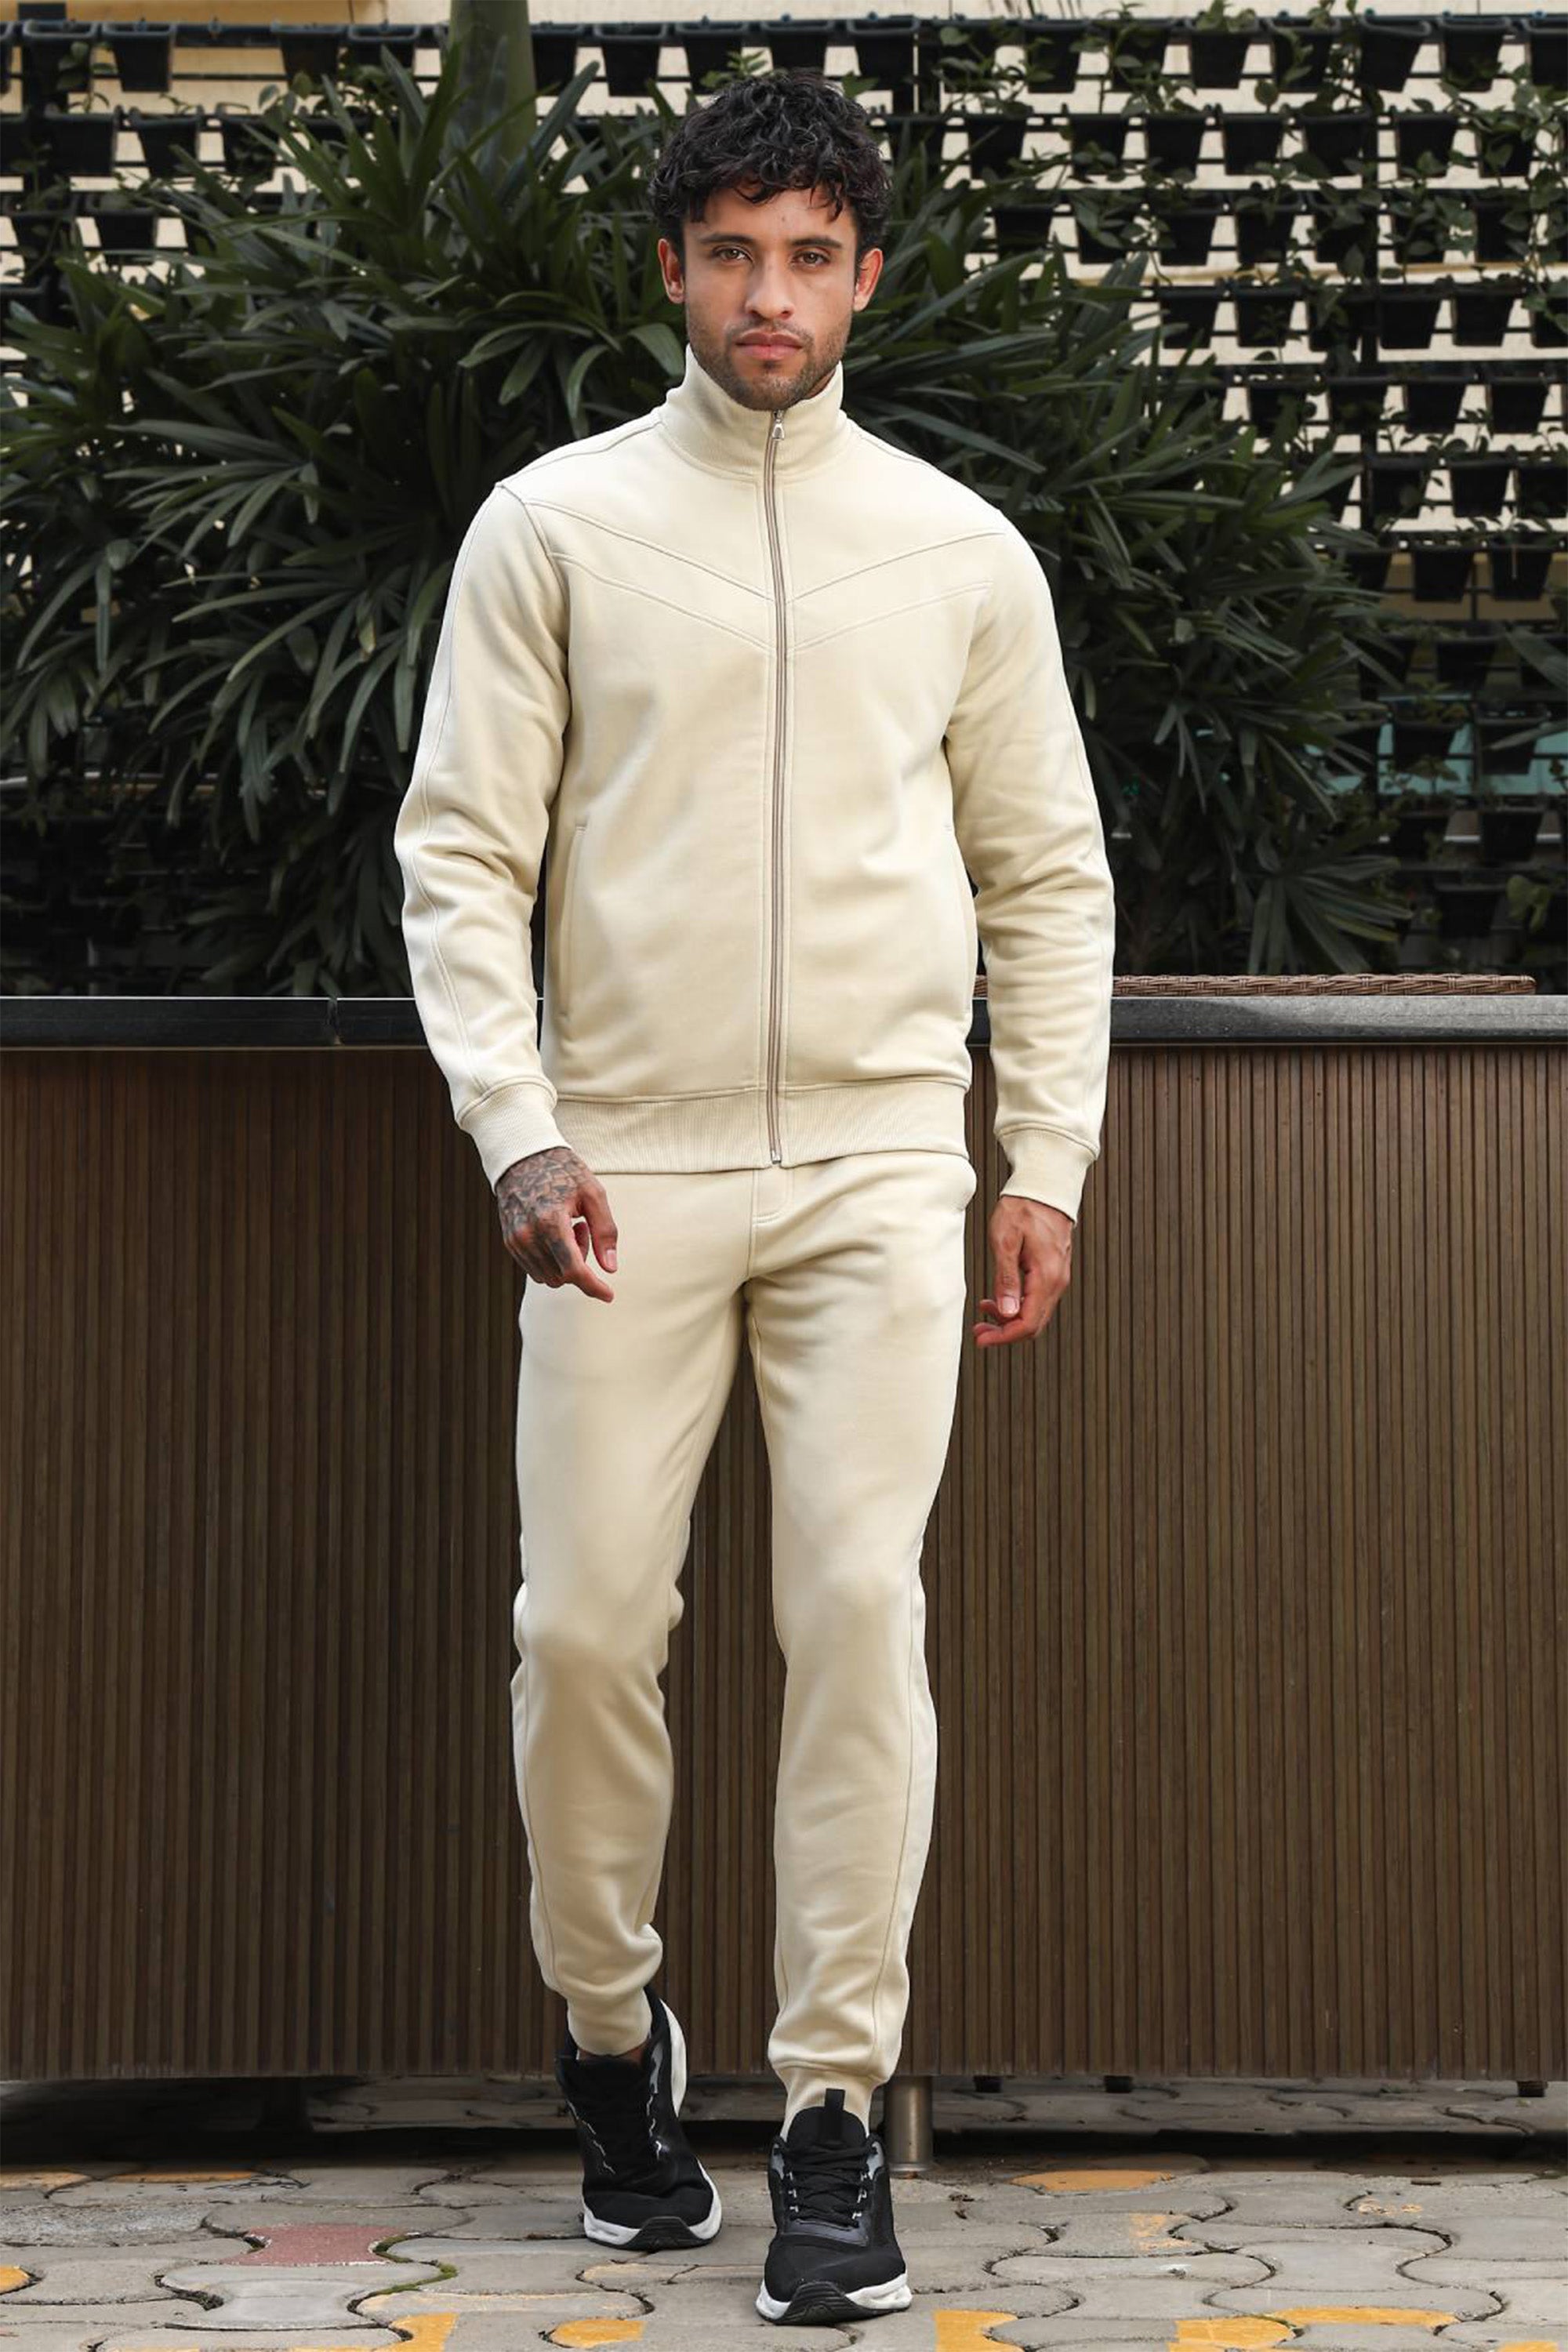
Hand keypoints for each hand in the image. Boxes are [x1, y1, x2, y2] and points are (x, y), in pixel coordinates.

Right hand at [496, 1146, 618, 1300]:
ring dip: (564, 1262)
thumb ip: (605, 1231)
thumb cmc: (563, 1171)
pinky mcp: (509, 1242)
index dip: (593, 1286)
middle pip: (562, 1276)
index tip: (609, 1295)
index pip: (573, 1270)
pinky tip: (554, 1232)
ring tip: (568, 1228)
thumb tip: (610, 1268)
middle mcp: (528, 1235)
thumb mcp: (594, 1194)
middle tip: (583, 1230)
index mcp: (550, 1222)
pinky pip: (535, 1269)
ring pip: (548, 1277)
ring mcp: (515, 1240)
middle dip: (580, 1263)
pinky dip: (551, 1260)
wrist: (524, 1157)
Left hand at [973, 1194, 1073, 1347]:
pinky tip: (999, 1298)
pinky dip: (1018, 1306)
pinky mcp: (1054, 1272)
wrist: (1043, 1188)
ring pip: (1035, 1314)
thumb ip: (1006, 1279)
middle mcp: (1057, 1282)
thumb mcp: (1006, 1242)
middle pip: (1033, 1325)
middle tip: (979, 1330)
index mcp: (1046, 1277)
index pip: (1027, 1323)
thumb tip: (1007, 1313)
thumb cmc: (1022, 1209)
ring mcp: (1058, 1277)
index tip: (981, 1339)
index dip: (1003, 1337)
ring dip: (1010, 1320)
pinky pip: (1038, 1300)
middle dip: (1005, 1333)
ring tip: (984, 1312)